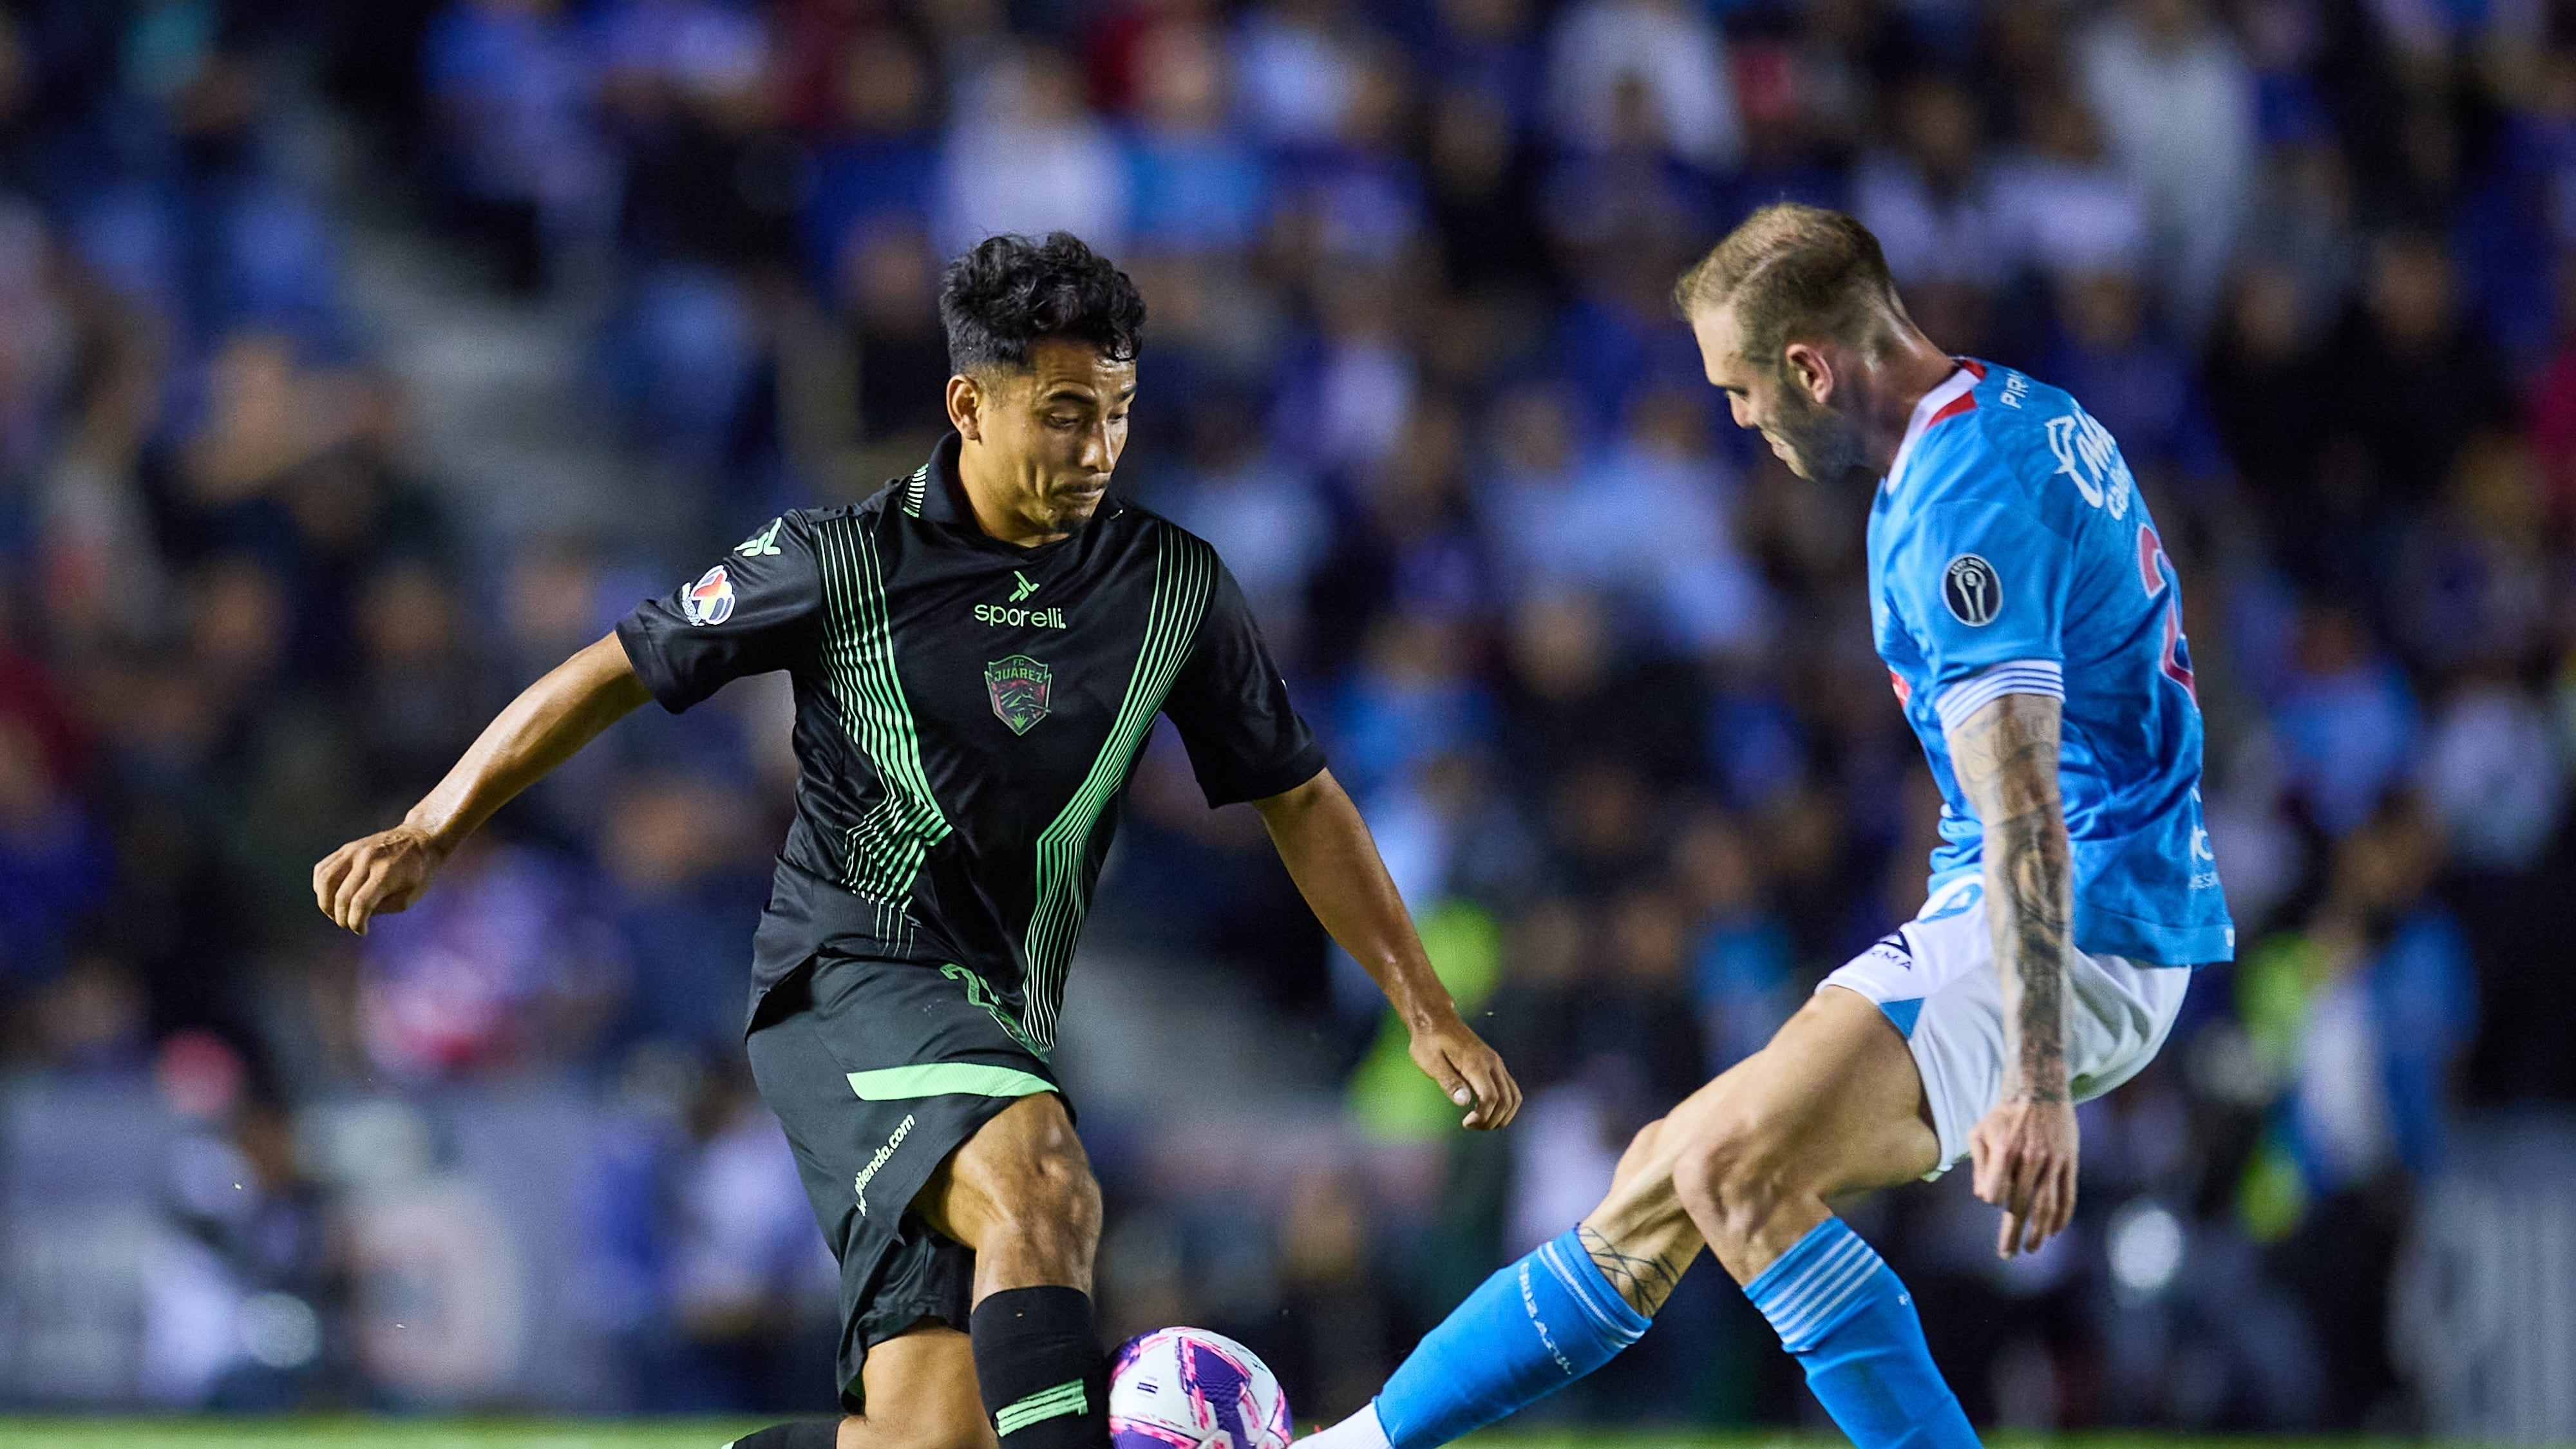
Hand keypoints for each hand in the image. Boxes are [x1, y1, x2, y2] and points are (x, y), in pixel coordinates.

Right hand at [312, 824, 450, 935]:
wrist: (421, 839)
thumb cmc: (418, 873)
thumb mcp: (409, 897)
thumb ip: (381, 908)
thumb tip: (354, 915)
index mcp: (387, 873)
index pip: (360, 904)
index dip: (356, 923)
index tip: (362, 931)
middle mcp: (367, 859)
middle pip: (341, 896)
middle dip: (341, 918)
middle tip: (348, 924)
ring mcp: (354, 851)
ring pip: (325, 880)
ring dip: (325, 903)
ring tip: (335, 913)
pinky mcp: (347, 848)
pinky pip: (323, 868)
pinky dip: (321, 887)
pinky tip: (330, 897)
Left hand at [1407, 1012, 1521, 1130]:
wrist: (1435, 1019)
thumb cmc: (1429, 1042)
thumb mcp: (1430, 1062)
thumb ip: (1449, 1081)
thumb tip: (1464, 1102)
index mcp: (1476, 1063)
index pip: (1491, 1098)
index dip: (1482, 1117)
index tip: (1466, 1123)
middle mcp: (1492, 1063)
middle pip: (1506, 1101)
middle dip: (1492, 1120)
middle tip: (1471, 1126)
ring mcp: (1496, 1063)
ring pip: (1513, 1096)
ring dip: (1502, 1115)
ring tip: (1481, 1122)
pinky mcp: (1495, 1064)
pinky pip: (1510, 1089)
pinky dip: (1504, 1105)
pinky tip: (1486, 1110)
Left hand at [1969, 1094, 2078, 1256]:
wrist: (2039, 1089)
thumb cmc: (2002, 1114)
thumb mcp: (1979, 1132)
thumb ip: (1979, 1166)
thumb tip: (1985, 1199)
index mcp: (2004, 1152)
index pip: (1995, 1193)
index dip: (1993, 1199)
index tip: (1993, 1200)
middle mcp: (2029, 1159)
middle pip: (2020, 1206)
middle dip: (2013, 1234)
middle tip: (2007, 1254)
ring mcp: (2052, 1162)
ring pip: (2046, 1206)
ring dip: (2039, 1232)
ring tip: (2031, 1248)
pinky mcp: (2069, 1162)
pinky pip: (2067, 1195)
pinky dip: (2062, 1217)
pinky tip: (2055, 1231)